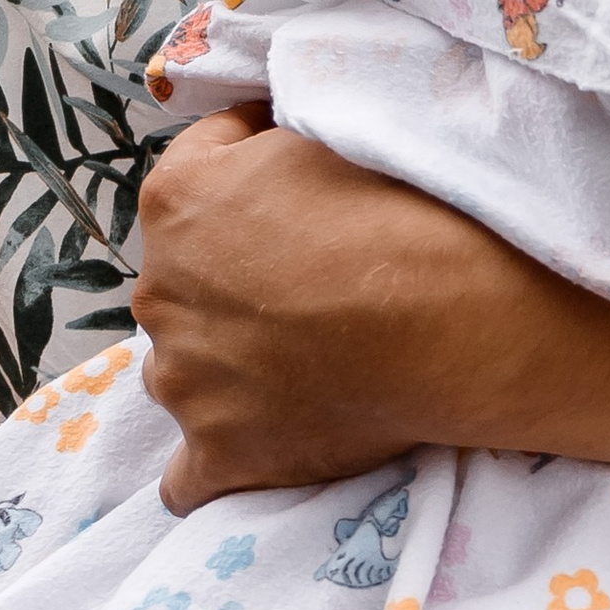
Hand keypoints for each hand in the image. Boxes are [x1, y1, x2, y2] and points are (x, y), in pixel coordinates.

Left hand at [133, 114, 534, 507]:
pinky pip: (188, 478)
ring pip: (184, 370)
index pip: (201, 167)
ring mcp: (185, 383)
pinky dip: (218, 462)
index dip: (253, 168)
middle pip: (187, 279)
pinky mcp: (220, 457)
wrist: (448, 318)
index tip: (302, 184)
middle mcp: (160, 292)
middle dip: (233, 278)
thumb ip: (270, 140)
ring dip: (223, 366)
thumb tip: (263, 140)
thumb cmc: (397, 213)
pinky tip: (255, 446)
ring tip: (299, 364)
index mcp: (177, 202)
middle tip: (311, 283)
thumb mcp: (327, 131)